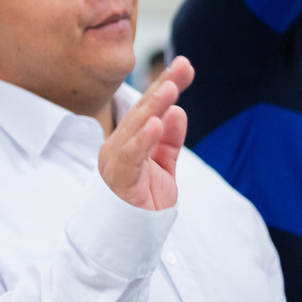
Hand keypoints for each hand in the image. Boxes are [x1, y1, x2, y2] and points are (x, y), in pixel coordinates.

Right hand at [98, 56, 191, 210]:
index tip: (185, 65)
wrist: (128, 236)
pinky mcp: (120, 178)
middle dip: (163, 88)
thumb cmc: (142, 199)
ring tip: (170, 88)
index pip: (151, 107)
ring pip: (137, 128)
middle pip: (144, 111)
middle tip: (180, 67)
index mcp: (130, 139)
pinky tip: (157, 124)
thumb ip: (170, 140)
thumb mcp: (164, 165)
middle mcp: (120, 144)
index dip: (167, 85)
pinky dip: (144, 139)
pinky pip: (132, 155)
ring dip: (154, 107)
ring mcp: (117, 159)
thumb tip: (178, 111)